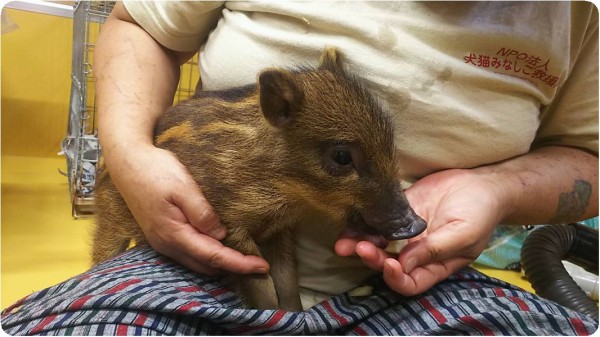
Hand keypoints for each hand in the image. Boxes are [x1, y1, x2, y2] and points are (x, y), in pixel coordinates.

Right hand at [109, 144, 269, 274]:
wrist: (127, 162)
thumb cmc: (155, 170)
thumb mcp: (182, 186)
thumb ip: (201, 212)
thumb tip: (220, 235)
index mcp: (174, 233)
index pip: (213, 256)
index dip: (239, 263)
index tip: (262, 266)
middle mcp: (167, 244)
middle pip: (206, 266)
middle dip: (232, 268)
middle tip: (258, 264)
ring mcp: (162, 241)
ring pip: (196, 262)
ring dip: (220, 264)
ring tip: (244, 259)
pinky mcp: (161, 235)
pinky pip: (188, 254)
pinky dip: (207, 256)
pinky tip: (219, 248)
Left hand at [335, 168, 504, 295]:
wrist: (481, 183)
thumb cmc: (480, 213)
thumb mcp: (463, 234)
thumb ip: (434, 250)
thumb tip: (404, 264)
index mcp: (434, 266)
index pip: (410, 283)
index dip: (396, 278)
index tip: (390, 265)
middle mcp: (415, 253)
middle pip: (387, 264)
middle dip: (372, 259)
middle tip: (361, 248)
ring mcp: (405, 233)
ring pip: (377, 244)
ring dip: (359, 244)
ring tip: (344, 242)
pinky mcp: (398, 211)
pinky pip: (377, 220)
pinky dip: (363, 223)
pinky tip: (352, 222)